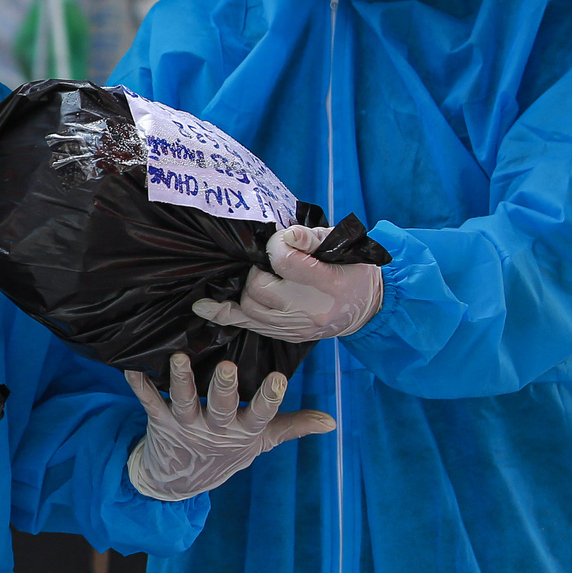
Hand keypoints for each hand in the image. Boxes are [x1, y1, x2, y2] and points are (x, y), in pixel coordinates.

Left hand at [123, 354, 335, 500]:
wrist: (179, 480)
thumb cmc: (226, 450)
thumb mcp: (260, 441)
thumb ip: (293, 427)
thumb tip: (331, 421)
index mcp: (241, 431)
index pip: (260, 415)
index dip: (269, 399)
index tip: (279, 380)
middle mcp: (213, 428)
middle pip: (220, 407)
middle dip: (223, 388)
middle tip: (226, 367)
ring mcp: (185, 425)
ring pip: (183, 401)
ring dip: (181, 380)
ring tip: (180, 359)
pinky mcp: (159, 421)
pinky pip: (148, 401)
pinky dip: (139, 385)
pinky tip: (131, 368)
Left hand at [191, 224, 383, 342]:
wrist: (367, 306)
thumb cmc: (352, 268)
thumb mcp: (341, 245)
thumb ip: (310, 237)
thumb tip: (283, 236)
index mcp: (327, 283)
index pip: (285, 260)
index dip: (276, 246)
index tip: (281, 243)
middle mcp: (309, 310)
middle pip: (259, 287)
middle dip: (258, 270)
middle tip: (269, 264)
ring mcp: (296, 327)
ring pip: (248, 308)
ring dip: (245, 289)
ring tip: (252, 278)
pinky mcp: (286, 336)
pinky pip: (247, 325)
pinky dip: (224, 313)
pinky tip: (203, 306)